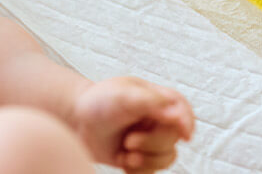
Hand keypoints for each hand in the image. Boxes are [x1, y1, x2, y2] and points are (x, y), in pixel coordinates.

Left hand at [72, 76, 193, 172]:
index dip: (187, 122)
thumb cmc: (97, 102)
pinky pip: (152, 171)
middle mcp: (156, 119)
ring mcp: (149, 139)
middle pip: (173, 138)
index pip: (181, 108)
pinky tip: (123, 161)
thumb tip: (177, 112)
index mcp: (155, 99)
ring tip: (125, 154)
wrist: (74, 120)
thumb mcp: (123, 95)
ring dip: (147, 160)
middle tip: (129, 141)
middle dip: (153, 144)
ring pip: (167, 157)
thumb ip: (151, 101)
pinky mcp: (140, 156)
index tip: (185, 135)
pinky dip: (139, 170)